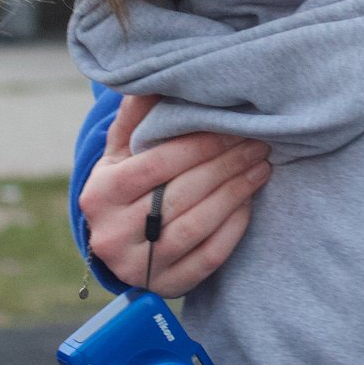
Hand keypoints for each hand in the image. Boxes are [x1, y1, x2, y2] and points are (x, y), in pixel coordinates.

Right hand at [77, 94, 271, 294]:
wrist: (117, 247)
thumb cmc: (125, 187)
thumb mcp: (119, 153)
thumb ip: (135, 118)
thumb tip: (154, 78)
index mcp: (101, 194)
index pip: (156, 165)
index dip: (198, 145)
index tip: (232, 127)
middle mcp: (113, 234)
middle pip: (180, 195)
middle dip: (225, 165)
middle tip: (258, 142)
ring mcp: (138, 266)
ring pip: (196, 226)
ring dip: (236, 193)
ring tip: (262, 166)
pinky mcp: (166, 286)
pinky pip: (208, 257)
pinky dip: (234, 227)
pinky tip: (250, 201)